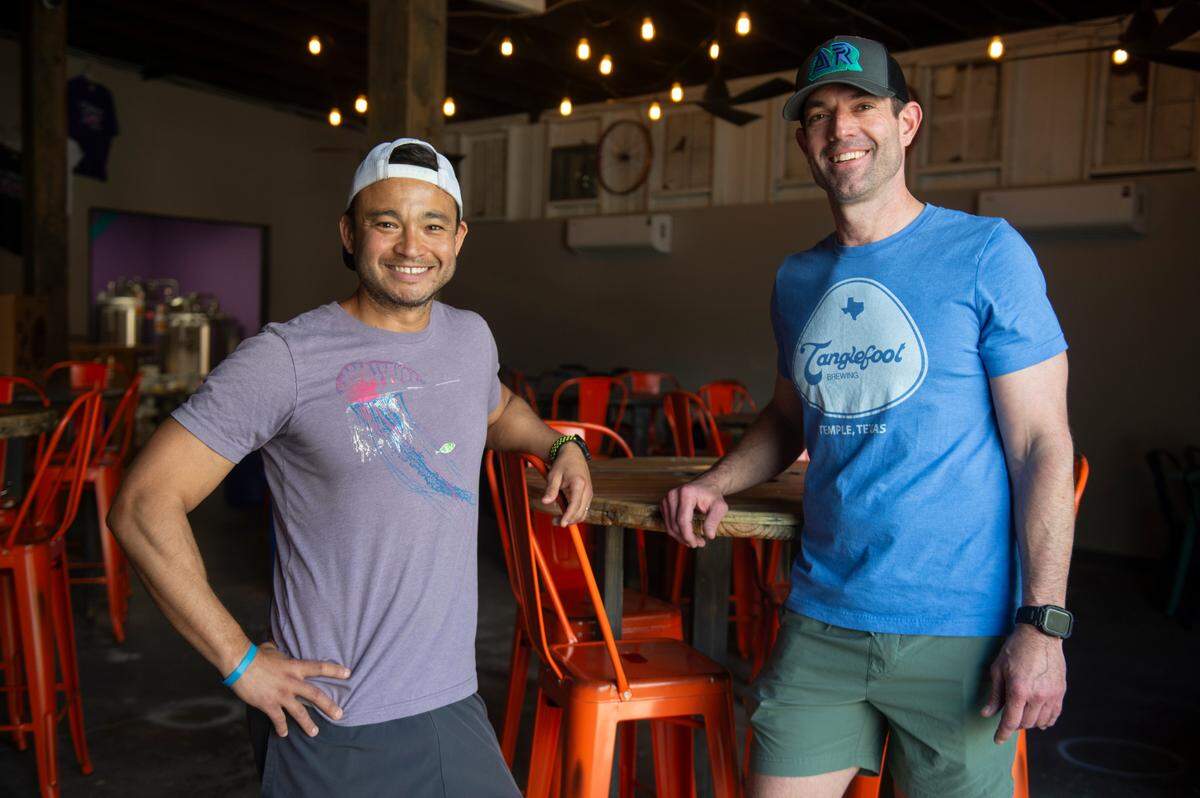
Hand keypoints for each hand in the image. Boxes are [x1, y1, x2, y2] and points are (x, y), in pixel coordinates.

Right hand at [229, 641, 351, 737]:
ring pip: (299, 712)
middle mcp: (291, 682)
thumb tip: (277, 649)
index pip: (320, 668)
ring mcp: (280, 694)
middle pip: (315, 695)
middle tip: (340, 715)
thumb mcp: (273, 650)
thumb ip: (280, 653)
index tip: (348, 674)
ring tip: (315, 733)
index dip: (335, 671)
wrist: (239, 662)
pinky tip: (284, 734)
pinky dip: (281, 727)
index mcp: (294, 667)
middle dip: (329, 706)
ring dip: (307, 724)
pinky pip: (278, 719)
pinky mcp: (268, 704)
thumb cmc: (255, 654)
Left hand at [541, 445, 592, 525]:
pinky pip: (583, 509)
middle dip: (568, 520)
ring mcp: (589, 493)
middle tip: (553, 521)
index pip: (575, 504)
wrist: (573, 455)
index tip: (561, 524)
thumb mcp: (554, 475)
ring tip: (557, 519)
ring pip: (583, 513)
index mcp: (579, 484)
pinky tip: (564, 512)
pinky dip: (575, 514)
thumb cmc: (563, 464)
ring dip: (572, 519)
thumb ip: (551, 489)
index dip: (568, 516)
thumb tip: (545, 502)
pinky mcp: (588, 495)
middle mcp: (587, 490)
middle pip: (580, 512)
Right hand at [661, 477, 727, 547]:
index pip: (683, 520)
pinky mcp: (664, 503)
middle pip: (674, 525)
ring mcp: (666, 498)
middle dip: (685, 538)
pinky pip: (668, 523)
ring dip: (681, 537)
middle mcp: (673, 494)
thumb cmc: (713, 496)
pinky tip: (687, 534)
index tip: (697, 544)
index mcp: (686, 493)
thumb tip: (709, 535)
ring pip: (669, 526)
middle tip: (699, 543)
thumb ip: (714, 520)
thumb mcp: (719, 507)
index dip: (688, 536)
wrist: (706, 485)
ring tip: (694, 541)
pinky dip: (676, 532)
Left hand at [981, 624, 1066, 742]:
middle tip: (1008, 717)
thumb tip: (986, 713)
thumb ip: (995, 694)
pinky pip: (1054, 715)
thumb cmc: (1015, 649)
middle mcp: (1037, 696)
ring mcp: (1051, 695)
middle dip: (1014, 724)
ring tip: (1021, 714)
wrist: (1040, 635)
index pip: (1010, 721)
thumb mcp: (998, 669)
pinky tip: (1038, 717)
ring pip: (1040, 722)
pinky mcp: (1060, 692)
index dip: (1002, 733)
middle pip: (1025, 723)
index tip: (997, 740)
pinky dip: (1045, 720)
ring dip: (1029, 722)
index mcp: (1019, 690)